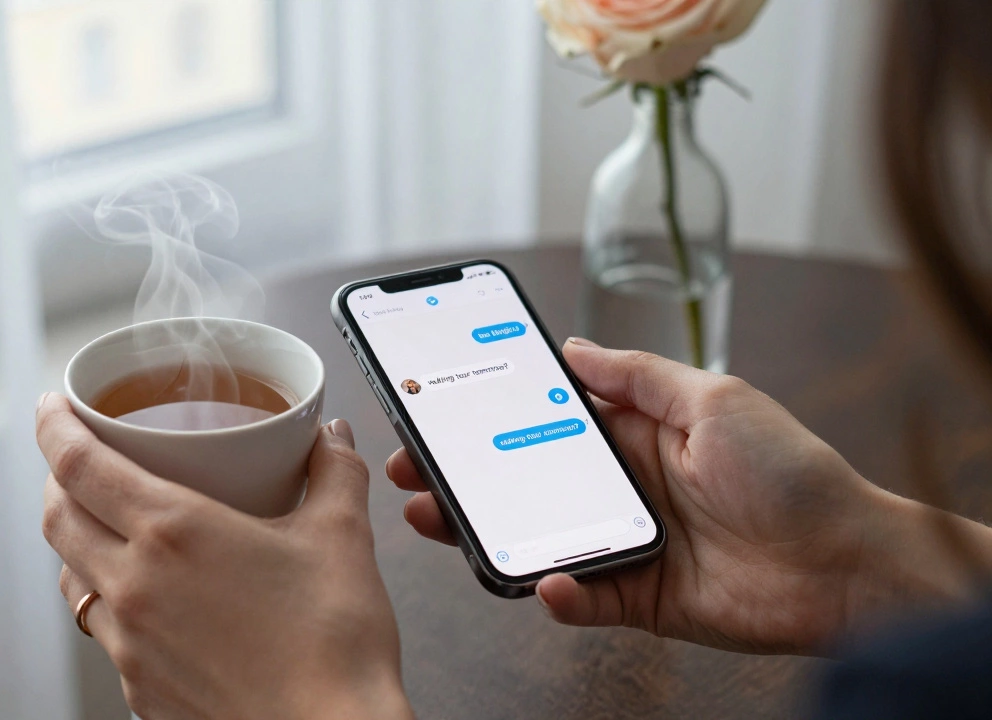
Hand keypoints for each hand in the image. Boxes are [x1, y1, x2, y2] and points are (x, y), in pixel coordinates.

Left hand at [36, 393, 412, 719]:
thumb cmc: (334, 644)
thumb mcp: (341, 537)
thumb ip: (334, 474)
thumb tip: (331, 440)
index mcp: (173, 532)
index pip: (76, 463)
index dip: (54, 426)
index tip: (54, 405)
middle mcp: (135, 585)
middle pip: (57, 516)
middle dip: (58, 478)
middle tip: (79, 458)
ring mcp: (130, 643)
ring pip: (71, 575)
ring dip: (78, 540)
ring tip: (111, 525)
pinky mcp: (139, 687)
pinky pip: (102, 629)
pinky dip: (108, 598)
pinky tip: (150, 597)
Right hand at [388, 339, 991, 655]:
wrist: (847, 565)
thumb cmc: (792, 472)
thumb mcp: (714, 398)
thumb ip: (638, 376)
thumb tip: (572, 346)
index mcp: (636, 436)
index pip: (545, 423)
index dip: (492, 416)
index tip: (443, 408)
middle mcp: (621, 488)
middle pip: (524, 481)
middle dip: (465, 475)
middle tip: (416, 468)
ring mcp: (624, 543)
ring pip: (536, 537)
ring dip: (484, 531)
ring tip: (439, 519)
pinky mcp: (637, 597)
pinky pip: (581, 599)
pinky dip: (556, 594)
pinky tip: (542, 580)